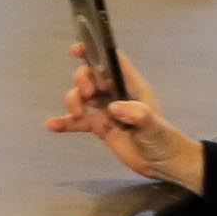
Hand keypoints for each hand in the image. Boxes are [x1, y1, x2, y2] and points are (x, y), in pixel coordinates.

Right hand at [49, 44, 205, 190]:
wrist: (165, 165)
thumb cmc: (165, 140)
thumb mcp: (154, 127)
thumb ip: (138, 115)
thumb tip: (114, 108)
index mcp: (131, 87)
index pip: (112, 61)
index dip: (95, 51)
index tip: (76, 49)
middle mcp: (116, 94)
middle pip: (91, 76)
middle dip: (82, 80)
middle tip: (85, 94)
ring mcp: (106, 111)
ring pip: (82, 97)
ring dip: (73, 101)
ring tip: (76, 114)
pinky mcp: (100, 127)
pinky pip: (78, 122)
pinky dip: (65, 122)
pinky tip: (52, 126)